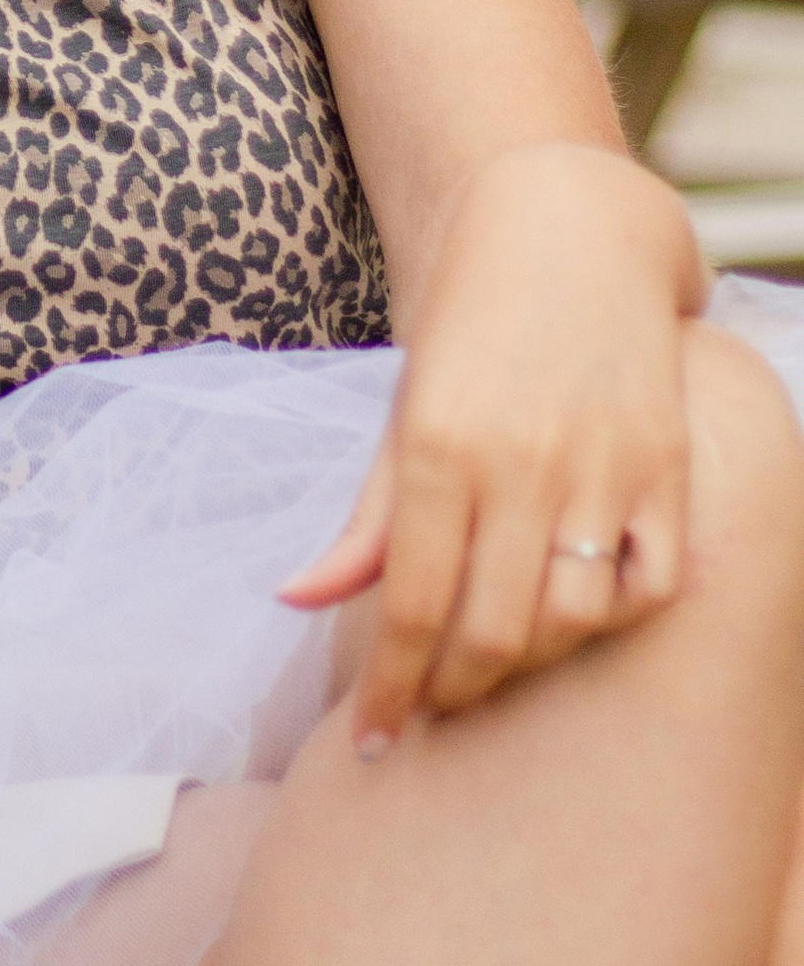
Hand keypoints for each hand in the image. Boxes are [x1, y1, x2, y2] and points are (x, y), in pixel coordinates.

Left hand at [280, 142, 705, 750]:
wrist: (571, 231)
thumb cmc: (471, 325)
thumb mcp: (404, 410)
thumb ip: (365, 517)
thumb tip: (298, 601)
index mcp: (439, 445)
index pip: (409, 603)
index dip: (389, 686)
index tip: (372, 735)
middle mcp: (523, 462)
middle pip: (490, 631)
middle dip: (450, 690)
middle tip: (428, 707)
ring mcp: (604, 468)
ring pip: (570, 622)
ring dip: (525, 667)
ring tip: (488, 669)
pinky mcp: (667, 469)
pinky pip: (647, 586)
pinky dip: (610, 623)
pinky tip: (570, 624)